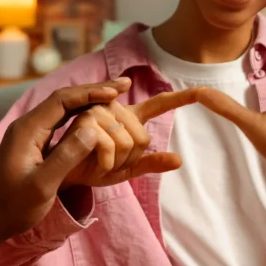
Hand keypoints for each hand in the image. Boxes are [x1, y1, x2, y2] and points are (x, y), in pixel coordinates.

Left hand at [0, 79, 187, 250]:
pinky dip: (82, 114)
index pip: (63, 100)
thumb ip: (65, 157)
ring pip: (64, 107)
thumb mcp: (41, 185)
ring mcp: (30, 133)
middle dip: (95, 90)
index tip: (117, 91)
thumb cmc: (13, 206)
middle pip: (65, 98)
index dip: (91, 93)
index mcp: (27, 130)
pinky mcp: (34, 142)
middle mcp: (28, 125)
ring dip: (90, 100)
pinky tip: (98, 115)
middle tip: (124, 84)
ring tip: (117, 94)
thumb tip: (94, 130)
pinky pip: (62, 120)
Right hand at [59, 89, 198, 187]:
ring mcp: (100, 111)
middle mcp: (114, 109)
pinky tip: (93, 163)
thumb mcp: (125, 170)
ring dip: (116, 163)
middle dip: (129, 160)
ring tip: (99, 161)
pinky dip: (106, 164)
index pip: (158, 105)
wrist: (62, 175)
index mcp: (127, 117)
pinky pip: (112, 147)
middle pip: (143, 138)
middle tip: (108, 162)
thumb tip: (179, 160)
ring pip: (129, 143)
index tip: (203, 91)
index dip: (181, 98)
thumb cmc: (91, 168)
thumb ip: (150, 163)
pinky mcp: (86, 120)